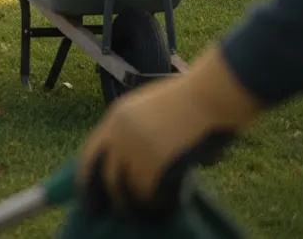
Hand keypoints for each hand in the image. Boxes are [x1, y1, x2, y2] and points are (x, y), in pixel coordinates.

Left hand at [77, 48, 258, 215]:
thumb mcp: (152, 107)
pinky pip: (148, 192)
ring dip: (136, 201)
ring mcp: (137, 147)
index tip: (93, 190)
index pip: (91, 152)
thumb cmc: (193, 98)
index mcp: (117, 116)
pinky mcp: (157, 161)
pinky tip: (166, 204)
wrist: (212, 93)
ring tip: (149, 207)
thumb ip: (138, 130)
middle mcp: (120, 132)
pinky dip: (156, 202)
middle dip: (104, 195)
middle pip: (102, 174)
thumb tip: (136, 160)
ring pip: (126, 187)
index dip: (90, 175)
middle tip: (110, 210)